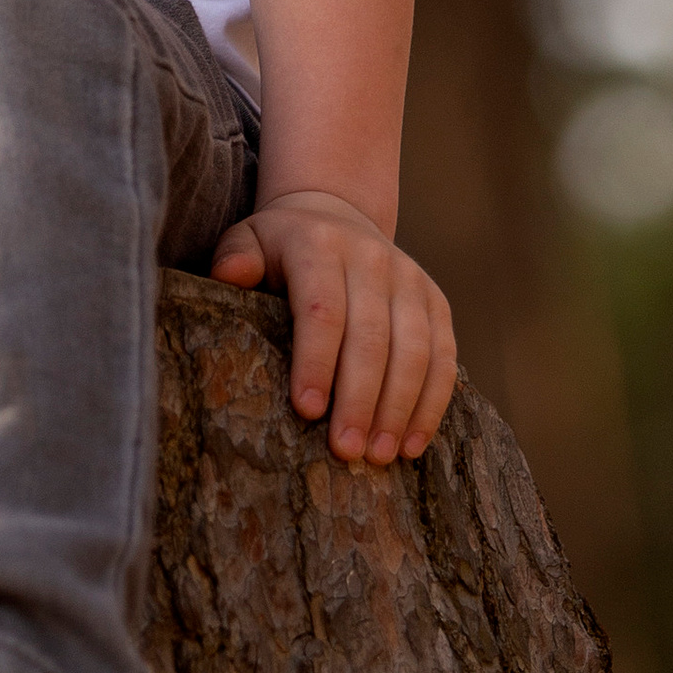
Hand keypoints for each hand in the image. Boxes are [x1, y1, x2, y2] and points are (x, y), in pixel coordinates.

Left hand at [211, 186, 455, 463]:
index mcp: (320, 245)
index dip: (316, 360)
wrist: (336, 216)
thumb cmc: (281, 248)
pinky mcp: (436, 302)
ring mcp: (410, 280)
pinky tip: (412, 444)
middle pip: (371, 336)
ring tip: (379, 456)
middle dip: (359, 398)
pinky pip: (443, 357)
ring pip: (414, 350)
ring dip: (399, 408)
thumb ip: (236, 259)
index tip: (306, 410)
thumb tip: (229, 276)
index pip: (322, 309)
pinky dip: (431, 404)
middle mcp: (372, 258)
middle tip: (345, 450)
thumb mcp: (248, 242)